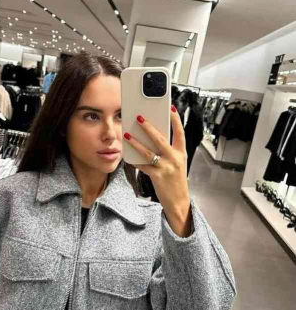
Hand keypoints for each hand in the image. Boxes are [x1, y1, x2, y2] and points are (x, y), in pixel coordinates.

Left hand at [124, 108, 191, 236]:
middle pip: (160, 139)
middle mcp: (175, 158)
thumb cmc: (175, 180)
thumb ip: (168, 151)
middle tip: (139, 117)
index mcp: (181, 153)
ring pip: (148, 152)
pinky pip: (143, 166)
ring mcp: (166, 168)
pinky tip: (127, 155)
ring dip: (136, 142)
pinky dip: (134, 160)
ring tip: (127, 134)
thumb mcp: (177, 163)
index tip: (171, 107)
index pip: (180, 132)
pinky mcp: (157, 176)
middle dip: (148, 127)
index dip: (176, 120)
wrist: (178, 201)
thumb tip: (153, 137)